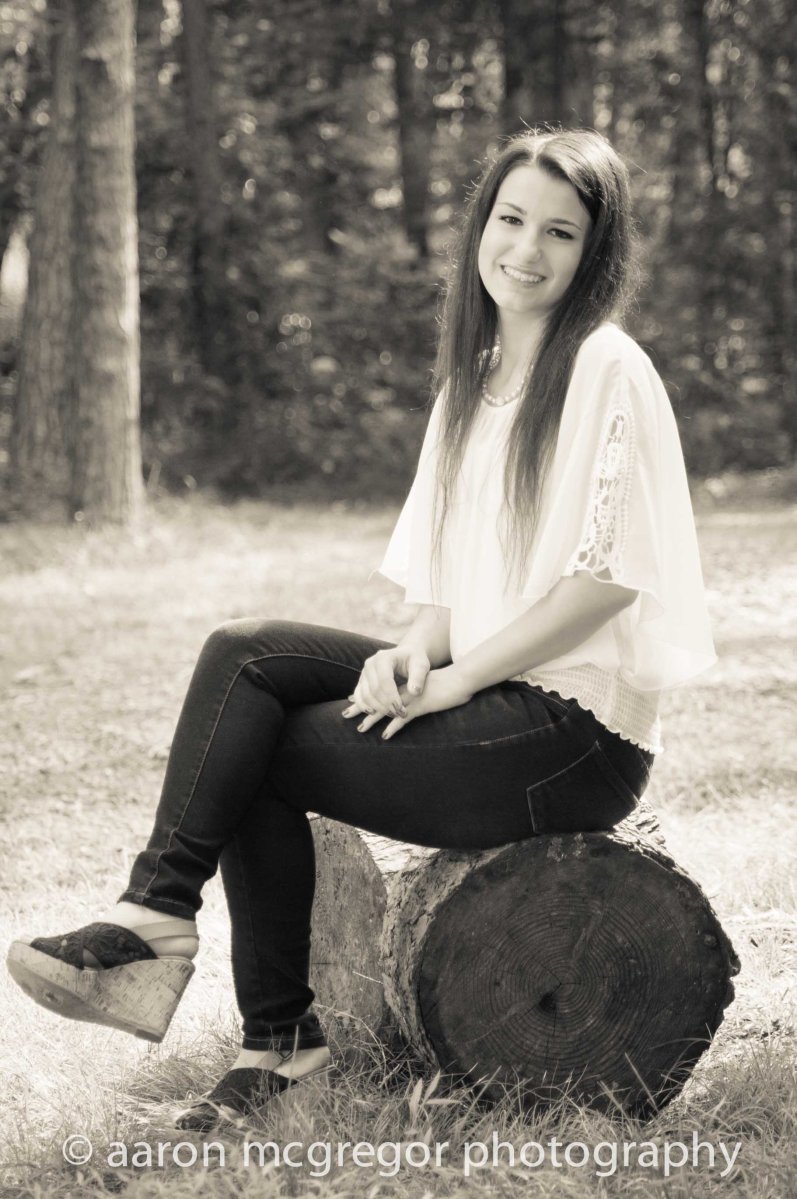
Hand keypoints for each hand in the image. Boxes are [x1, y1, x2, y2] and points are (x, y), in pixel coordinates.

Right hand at [341, 646, 430, 723]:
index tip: (403, 710)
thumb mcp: (421, 665)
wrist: (405, 655)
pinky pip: (358, 696)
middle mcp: (370, 664)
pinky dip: (364, 706)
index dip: (392, 698)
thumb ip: (418, 677)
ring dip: (378, 708)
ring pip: (365, 695)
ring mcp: (364, 672)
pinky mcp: (361, 681)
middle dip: (386, 705)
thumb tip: (414, 692)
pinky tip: (375, 713)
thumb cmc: (415, 660)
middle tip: (400, 714)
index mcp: (383, 658)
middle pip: (374, 690)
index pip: (384, 681)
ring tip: (393, 714)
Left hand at [345, 665, 474, 738]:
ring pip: (387, 709)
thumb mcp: (431, 688)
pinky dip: (394, 727)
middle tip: (346, 714)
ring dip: (373, 719)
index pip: (381, 691)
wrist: (461, 678)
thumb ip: (419, 693)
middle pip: (379, 699)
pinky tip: (385, 735)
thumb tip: (411, 698)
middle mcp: (405, 691)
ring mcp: (412, 698)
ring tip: (360, 729)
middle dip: (362, 707)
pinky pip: (404, 718)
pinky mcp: (422, 705)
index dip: (367, 696)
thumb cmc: (448, 685)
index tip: (353, 701)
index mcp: (405, 686)